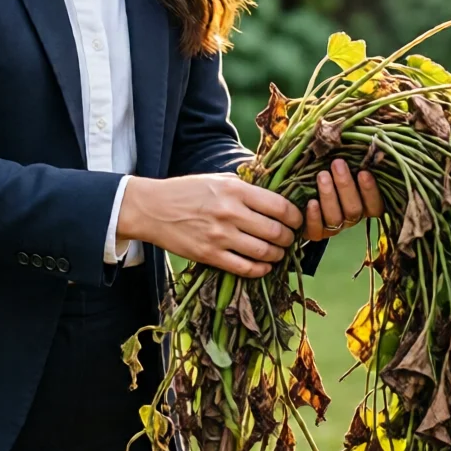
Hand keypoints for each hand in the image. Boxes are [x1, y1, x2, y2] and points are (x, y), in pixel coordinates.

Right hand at [115, 172, 304, 278]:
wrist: (153, 208)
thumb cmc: (188, 191)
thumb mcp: (219, 180)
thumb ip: (247, 188)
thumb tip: (277, 197)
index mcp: (236, 191)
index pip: (280, 206)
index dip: (296, 217)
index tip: (297, 221)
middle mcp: (231, 213)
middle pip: (276, 232)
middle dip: (289, 238)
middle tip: (289, 239)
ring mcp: (220, 236)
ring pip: (264, 252)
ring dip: (277, 255)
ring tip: (277, 253)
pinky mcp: (210, 255)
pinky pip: (244, 268)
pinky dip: (260, 270)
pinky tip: (263, 266)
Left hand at [303, 159, 382, 242]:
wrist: (301, 194)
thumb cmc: (329, 174)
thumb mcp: (341, 169)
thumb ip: (352, 162)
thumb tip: (355, 143)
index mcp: (364, 205)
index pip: (375, 205)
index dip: (371, 191)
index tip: (363, 172)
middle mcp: (351, 218)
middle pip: (354, 210)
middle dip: (345, 186)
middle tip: (337, 163)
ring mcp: (333, 227)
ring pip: (335, 218)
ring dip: (329, 196)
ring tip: (322, 175)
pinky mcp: (315, 233)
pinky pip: (316, 230)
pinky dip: (314, 216)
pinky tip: (311, 202)